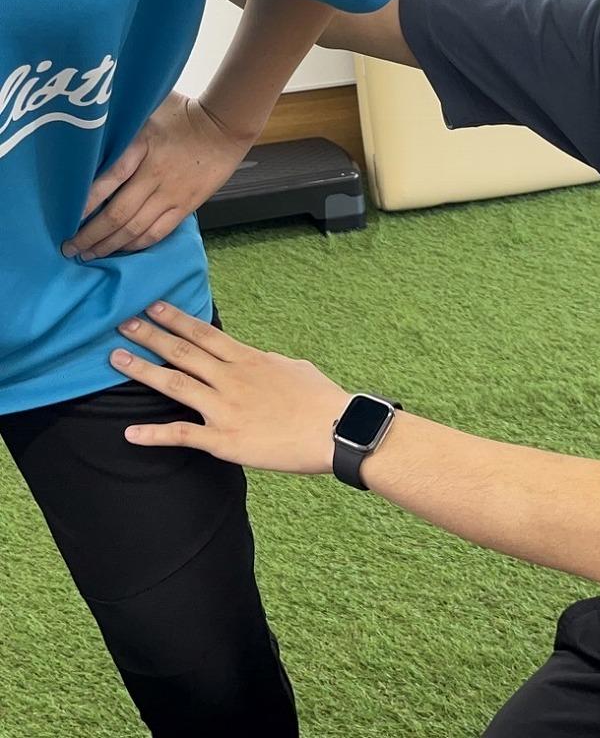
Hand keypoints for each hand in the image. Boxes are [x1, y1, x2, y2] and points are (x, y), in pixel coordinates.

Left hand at [64, 92, 254, 259]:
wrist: (225, 126)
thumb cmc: (183, 114)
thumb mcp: (148, 110)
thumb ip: (123, 126)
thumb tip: (94, 132)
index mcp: (141, 148)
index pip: (107, 181)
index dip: (85, 202)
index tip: (66, 216)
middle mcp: (154, 175)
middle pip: (118, 214)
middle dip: (90, 235)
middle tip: (70, 247)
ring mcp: (172, 193)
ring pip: (136, 228)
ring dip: (110, 245)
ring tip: (90, 254)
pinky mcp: (187, 204)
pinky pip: (159, 231)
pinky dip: (138, 244)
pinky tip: (123, 249)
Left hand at [110, 302, 350, 473]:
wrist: (336, 428)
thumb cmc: (321, 398)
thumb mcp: (295, 367)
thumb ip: (268, 362)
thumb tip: (256, 359)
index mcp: (250, 359)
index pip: (205, 333)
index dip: (176, 319)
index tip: (153, 307)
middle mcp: (232, 378)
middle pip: (183, 352)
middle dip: (150, 336)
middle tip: (123, 324)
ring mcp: (225, 408)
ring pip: (175, 385)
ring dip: (142, 371)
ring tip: (116, 358)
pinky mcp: (224, 440)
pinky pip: (182, 434)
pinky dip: (153, 434)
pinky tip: (130, 433)